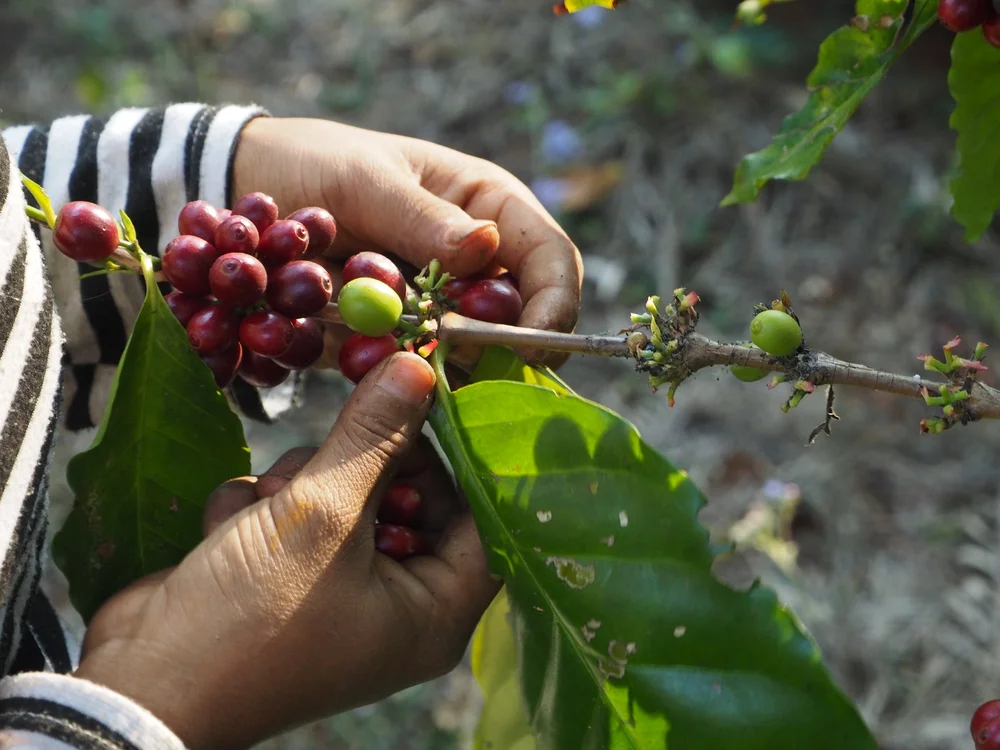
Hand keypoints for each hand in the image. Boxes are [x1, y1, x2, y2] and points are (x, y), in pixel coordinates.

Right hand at [74, 353, 500, 749]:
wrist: (142, 682)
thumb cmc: (254, 617)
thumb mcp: (324, 514)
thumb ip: (374, 435)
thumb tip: (418, 367)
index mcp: (434, 608)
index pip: (483, 516)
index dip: (465, 457)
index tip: (435, 398)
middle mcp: (396, 601)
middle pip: (408, 494)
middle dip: (357, 467)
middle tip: (326, 460)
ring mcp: (338, 586)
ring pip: (344, 491)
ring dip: (300, 484)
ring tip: (268, 507)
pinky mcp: (286, 571)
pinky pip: (296, 511)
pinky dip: (261, 510)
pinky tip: (229, 529)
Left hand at [232, 116, 582, 365]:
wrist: (250, 192)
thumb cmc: (316, 165)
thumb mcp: (364, 181)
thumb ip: (421, 217)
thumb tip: (486, 245)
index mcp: (487, 208)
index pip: (550, 259)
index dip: (554, 305)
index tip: (530, 347)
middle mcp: (476, 263)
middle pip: (523, 322)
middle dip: (497, 349)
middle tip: (447, 354)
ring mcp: (440, 307)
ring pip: (472, 357)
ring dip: (440, 363)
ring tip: (386, 343)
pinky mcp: (402, 340)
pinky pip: (417, 371)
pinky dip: (396, 374)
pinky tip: (360, 354)